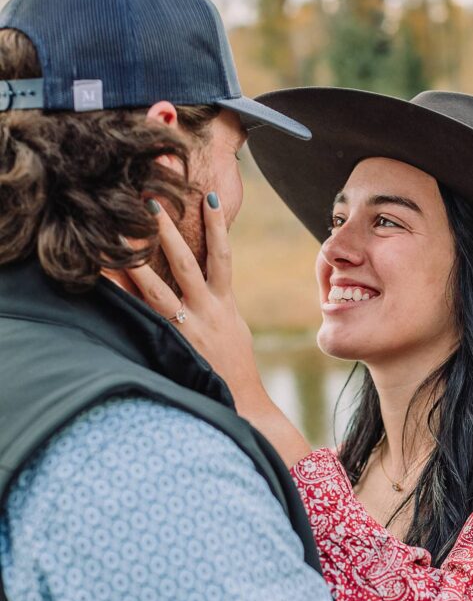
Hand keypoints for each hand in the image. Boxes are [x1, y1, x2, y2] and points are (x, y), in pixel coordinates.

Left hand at [124, 194, 268, 415]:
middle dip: (167, 233)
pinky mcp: (171, 348)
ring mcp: (186, 330)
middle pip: (185, 263)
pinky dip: (124, 303)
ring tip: (118, 238)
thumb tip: (208, 279)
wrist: (240, 403)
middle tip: (149, 202)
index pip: (222, 256)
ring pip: (157, 290)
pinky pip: (143, 321)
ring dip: (137, 262)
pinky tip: (104, 285)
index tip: (210, 197)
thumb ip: (219, 301)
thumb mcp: (234, 328)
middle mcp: (206, 312)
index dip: (218, 226)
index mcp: (225, 304)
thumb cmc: (234, 366)